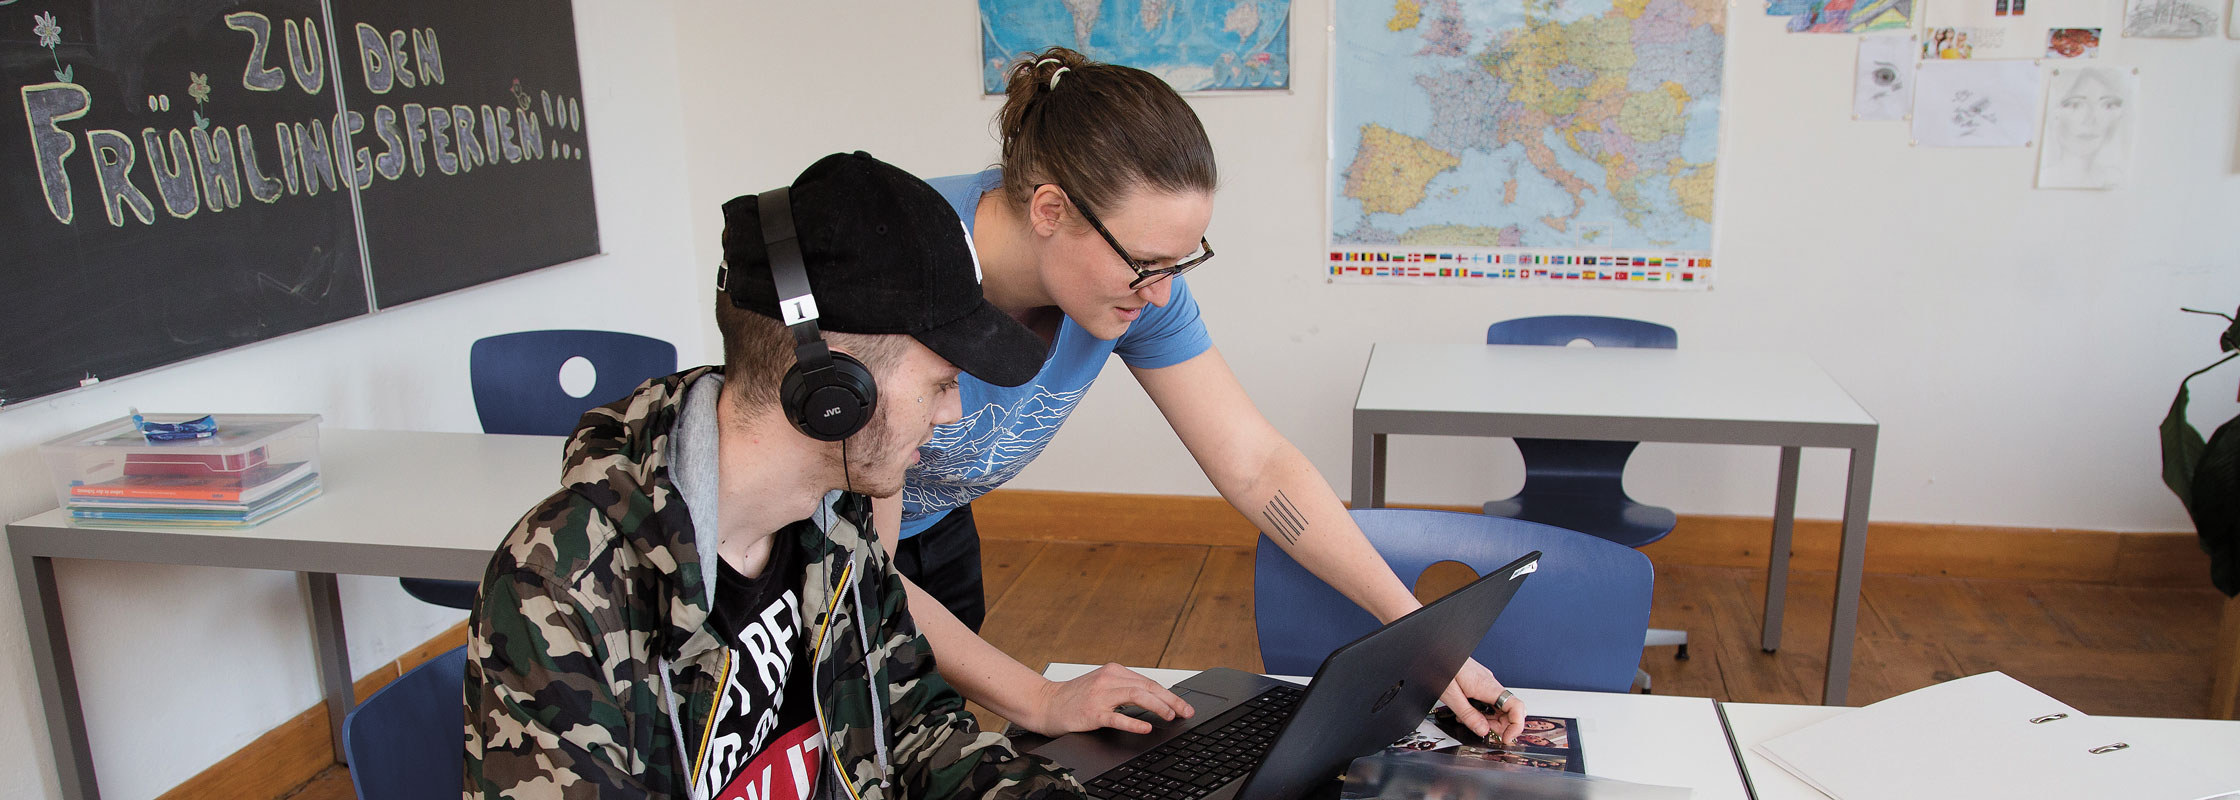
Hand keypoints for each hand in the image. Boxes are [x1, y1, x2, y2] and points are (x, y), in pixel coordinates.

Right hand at [1020, 663, 1196, 735]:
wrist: (1045, 703)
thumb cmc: (1074, 697)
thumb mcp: (1102, 685)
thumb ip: (1124, 688)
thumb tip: (1155, 699)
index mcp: (1114, 671)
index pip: (1149, 682)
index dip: (1169, 694)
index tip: (1183, 706)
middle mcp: (1109, 680)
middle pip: (1148, 687)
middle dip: (1171, 700)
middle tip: (1186, 712)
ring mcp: (1100, 695)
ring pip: (1137, 696)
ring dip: (1159, 706)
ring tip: (1171, 716)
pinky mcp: (1092, 712)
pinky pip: (1117, 716)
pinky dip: (1134, 722)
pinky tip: (1146, 727)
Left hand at [1441, 658, 1524, 744]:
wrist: (1436, 650)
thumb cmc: (1440, 665)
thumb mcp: (1451, 696)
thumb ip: (1468, 715)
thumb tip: (1483, 731)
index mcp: (1487, 686)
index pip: (1516, 707)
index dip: (1516, 726)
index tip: (1507, 738)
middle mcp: (1491, 683)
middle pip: (1509, 710)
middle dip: (1500, 726)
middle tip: (1484, 733)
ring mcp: (1486, 682)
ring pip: (1499, 707)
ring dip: (1489, 720)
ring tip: (1470, 722)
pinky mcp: (1480, 682)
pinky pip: (1488, 701)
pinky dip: (1482, 711)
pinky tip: (1467, 712)